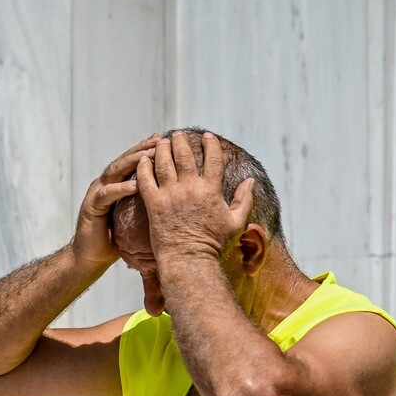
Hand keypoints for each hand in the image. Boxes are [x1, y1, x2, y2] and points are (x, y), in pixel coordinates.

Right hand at [71, 135, 158, 268]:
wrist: (90, 257)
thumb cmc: (116, 239)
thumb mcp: (134, 217)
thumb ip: (145, 203)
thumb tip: (172, 199)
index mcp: (115, 184)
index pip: (132, 162)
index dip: (146, 150)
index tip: (163, 140)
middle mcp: (104, 184)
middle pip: (124, 161)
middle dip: (142, 149)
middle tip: (159, 140)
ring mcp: (96, 193)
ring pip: (115, 171)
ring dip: (133, 162)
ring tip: (151, 155)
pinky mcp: (91, 207)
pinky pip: (107, 194)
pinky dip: (121, 188)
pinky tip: (136, 185)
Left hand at [136, 130, 254, 263]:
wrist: (189, 260)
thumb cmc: (214, 243)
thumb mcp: (236, 221)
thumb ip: (245, 199)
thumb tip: (251, 180)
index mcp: (211, 190)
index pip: (213, 158)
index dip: (211, 144)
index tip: (208, 136)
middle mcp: (190, 188)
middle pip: (185, 155)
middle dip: (182, 141)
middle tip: (179, 134)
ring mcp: (170, 195)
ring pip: (164, 163)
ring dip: (163, 148)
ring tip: (162, 142)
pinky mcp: (154, 204)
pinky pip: (146, 179)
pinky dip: (144, 166)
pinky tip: (144, 159)